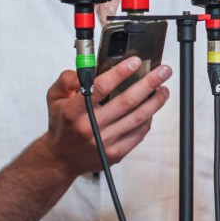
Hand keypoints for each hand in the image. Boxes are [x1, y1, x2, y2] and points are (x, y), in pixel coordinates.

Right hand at [39, 61, 171, 177]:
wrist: (61, 158)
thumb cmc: (62, 123)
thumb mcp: (55, 97)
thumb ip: (67, 79)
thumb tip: (86, 68)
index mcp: (74, 111)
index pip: (100, 87)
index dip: (120, 73)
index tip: (135, 62)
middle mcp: (90, 127)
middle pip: (126, 102)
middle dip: (148, 84)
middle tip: (163, 71)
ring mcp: (104, 142)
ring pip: (137, 118)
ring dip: (155, 101)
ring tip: (164, 89)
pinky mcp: (116, 153)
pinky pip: (138, 132)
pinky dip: (148, 119)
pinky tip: (152, 108)